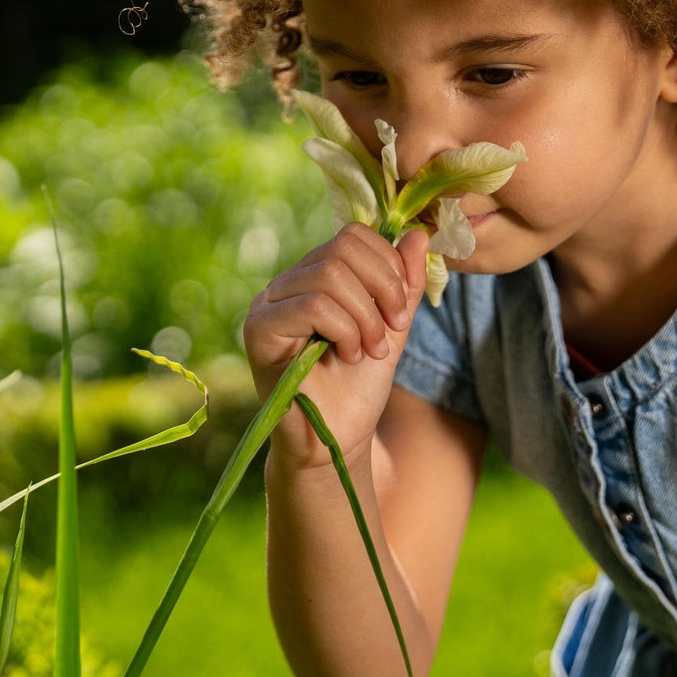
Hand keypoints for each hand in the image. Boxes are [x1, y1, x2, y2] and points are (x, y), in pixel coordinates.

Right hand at [244, 223, 429, 468]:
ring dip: (365, 317)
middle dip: (383, 287)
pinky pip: (311, 305)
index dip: (389, 265)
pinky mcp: (258, 330)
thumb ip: (405, 284)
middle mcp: (287, 283)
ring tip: (369, 351)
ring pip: (330, 275)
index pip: (353, 235)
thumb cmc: (359, 387)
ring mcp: (268, 304)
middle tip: (393, 330)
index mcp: (314, 275)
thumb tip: (418, 235)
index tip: (403, 310)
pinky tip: (348, 356)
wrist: (335, 441)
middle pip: (343, 247)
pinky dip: (344, 329)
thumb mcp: (392, 327)